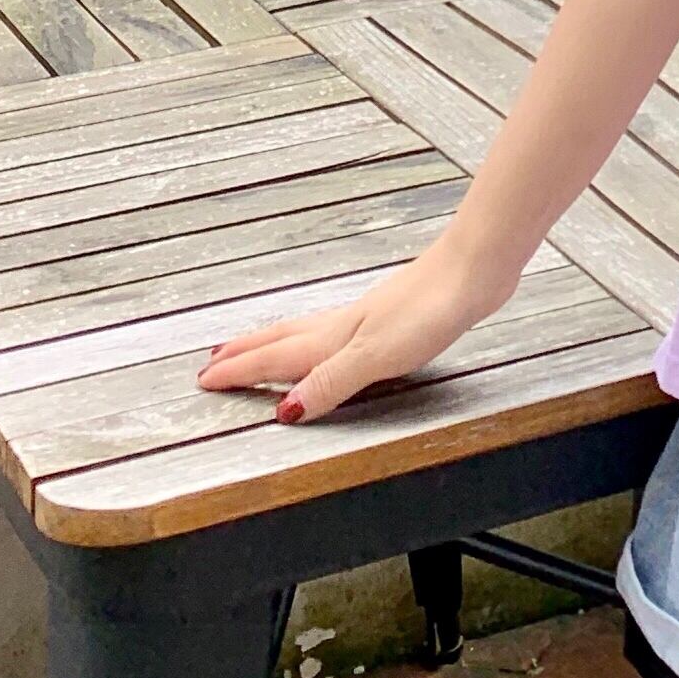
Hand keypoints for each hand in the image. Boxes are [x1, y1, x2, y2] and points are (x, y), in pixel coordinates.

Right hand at [194, 238, 519, 423]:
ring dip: (275, 341)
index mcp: (334, 338)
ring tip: (255, 346)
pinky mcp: (394, 314)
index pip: (276, 358)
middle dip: (246, 352)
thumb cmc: (430, 308)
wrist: (474, 267)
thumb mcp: (377, 355)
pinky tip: (331, 336)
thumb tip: (286, 411)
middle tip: (213, 360)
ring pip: (307, 331)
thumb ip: (333, 381)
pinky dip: (314, 337)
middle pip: (283, 339)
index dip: (240, 371)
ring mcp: (368, 316)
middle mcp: (344, 325)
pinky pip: (335, 329)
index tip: (204, 380)